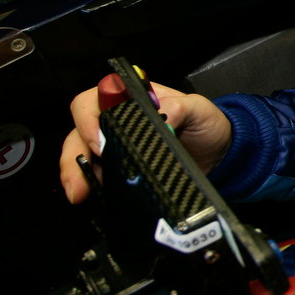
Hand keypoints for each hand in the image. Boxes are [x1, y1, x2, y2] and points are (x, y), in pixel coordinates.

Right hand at [58, 79, 232, 202]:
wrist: (219, 155)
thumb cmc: (206, 124)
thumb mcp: (198, 109)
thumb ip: (179, 108)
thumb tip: (161, 118)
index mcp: (131, 98)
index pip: (94, 100)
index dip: (89, 120)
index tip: (100, 144)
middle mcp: (116, 118)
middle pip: (80, 129)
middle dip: (75, 154)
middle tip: (81, 178)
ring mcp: (115, 144)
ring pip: (81, 153)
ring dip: (75, 172)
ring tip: (79, 193)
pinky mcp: (119, 167)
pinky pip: (95, 173)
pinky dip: (89, 184)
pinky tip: (90, 196)